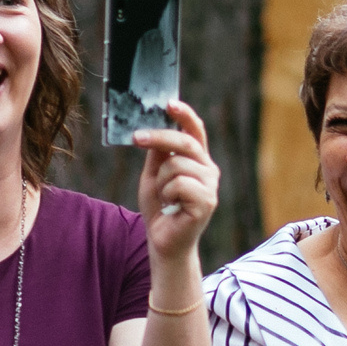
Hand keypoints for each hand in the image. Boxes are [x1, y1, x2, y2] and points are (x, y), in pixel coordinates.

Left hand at [134, 98, 218, 263]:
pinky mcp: (206, 202)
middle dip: (158, 137)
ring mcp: (210, 186)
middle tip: (136, 138)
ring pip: (177, 164)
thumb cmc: (160, 208)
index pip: (195, 131)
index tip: (168, 103)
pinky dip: (167, 194)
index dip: (184, 115)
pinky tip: (172, 206)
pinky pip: (179, 184)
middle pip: (184, 142)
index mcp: (198, 160)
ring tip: (165, 196)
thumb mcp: (153, 174)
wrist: (164, 242)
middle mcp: (209, 170)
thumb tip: (154, 125)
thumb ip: (157, 153)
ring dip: (161, 180)